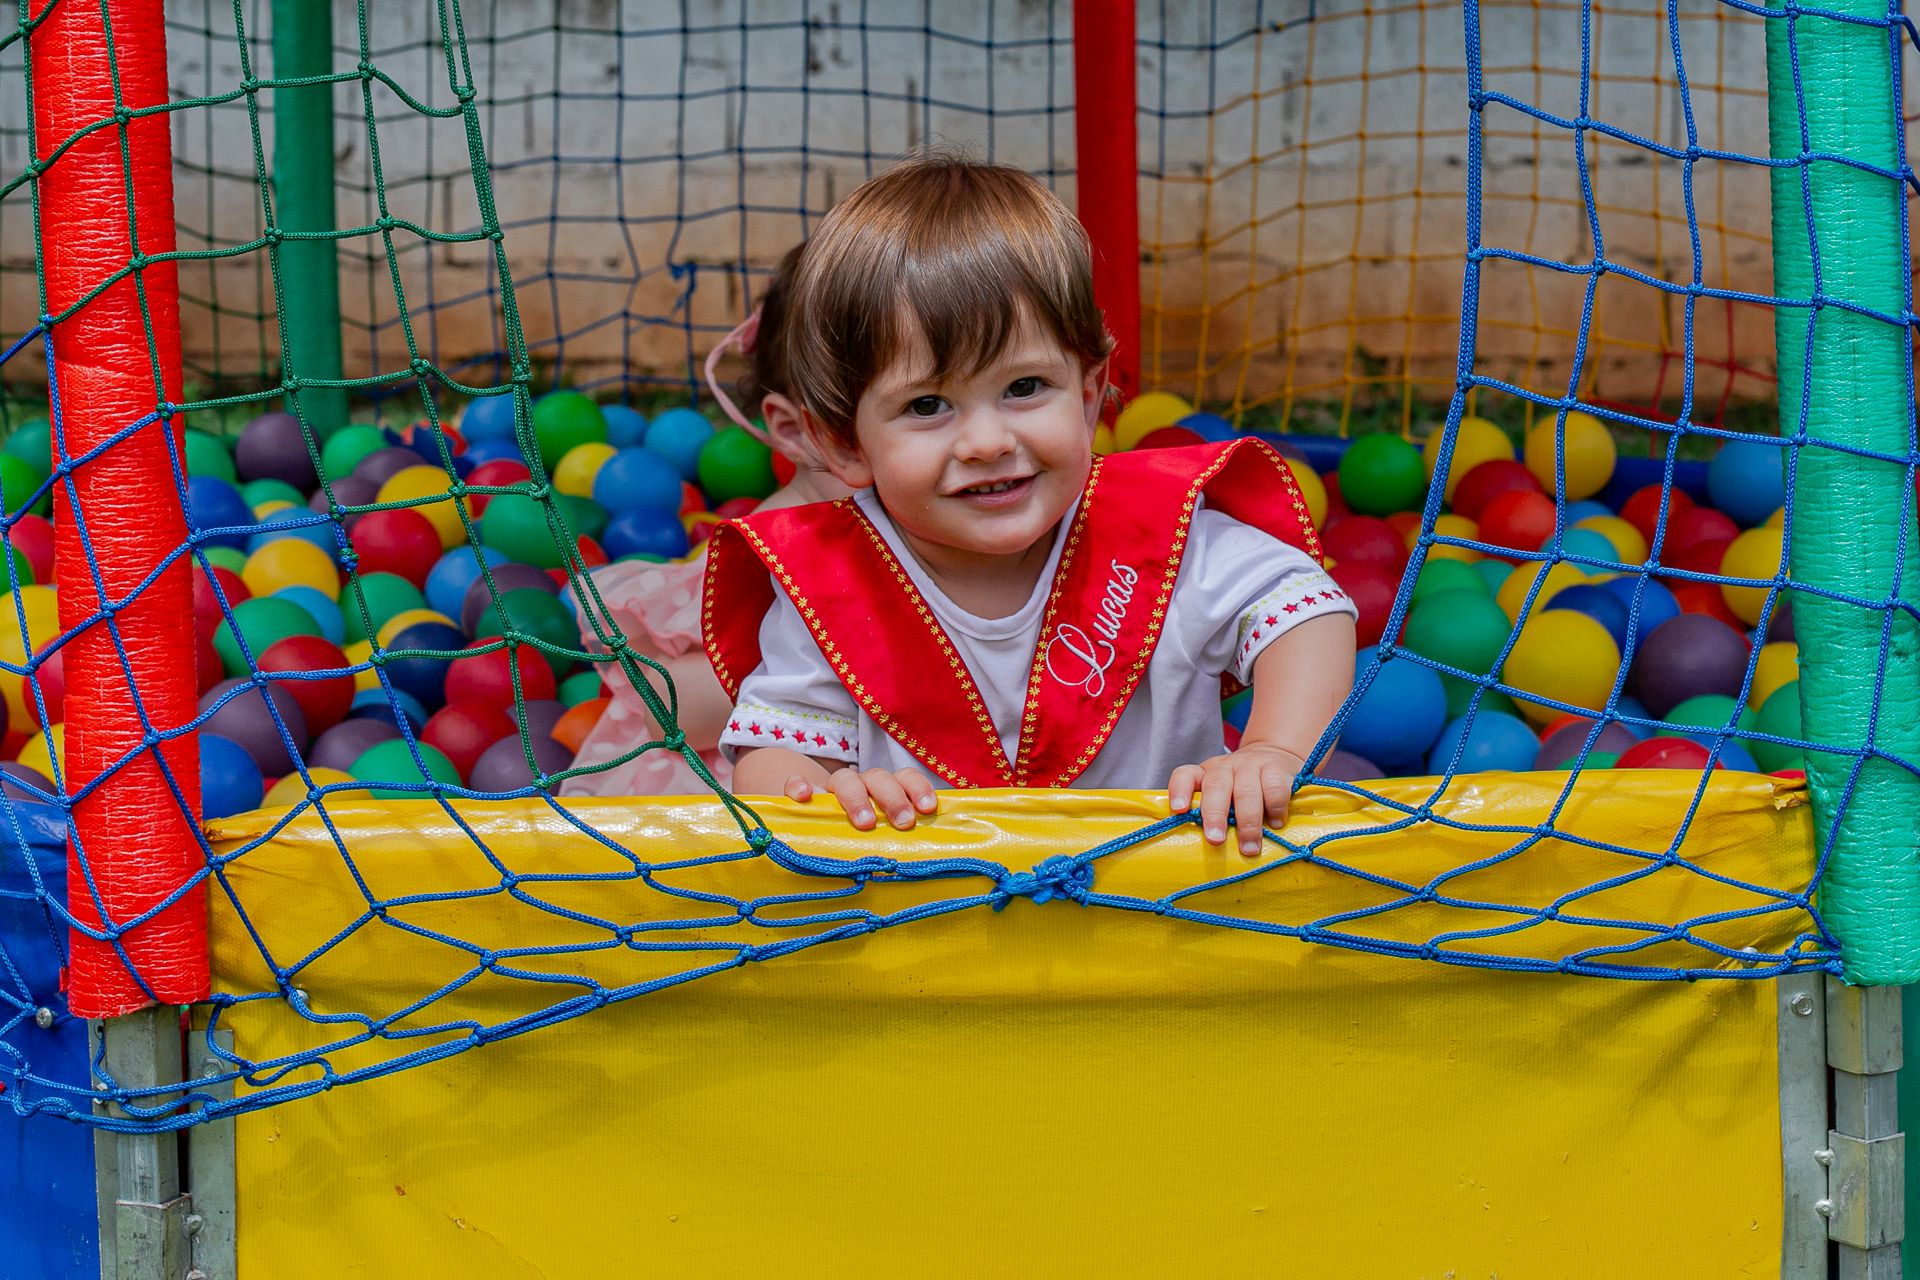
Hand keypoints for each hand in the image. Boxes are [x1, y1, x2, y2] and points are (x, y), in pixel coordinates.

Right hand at [785, 765, 938, 830]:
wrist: (812, 824)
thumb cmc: (856, 835)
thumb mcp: (880, 835)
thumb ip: (898, 839)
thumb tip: (927, 862)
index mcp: (884, 789)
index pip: (904, 777)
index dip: (918, 788)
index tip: (927, 809)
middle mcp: (860, 785)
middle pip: (878, 778)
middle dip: (893, 798)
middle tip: (904, 822)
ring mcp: (830, 788)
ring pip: (844, 779)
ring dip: (856, 797)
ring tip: (865, 822)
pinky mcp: (801, 794)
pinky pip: (797, 782)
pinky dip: (800, 786)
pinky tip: (805, 796)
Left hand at [1167, 743, 1304, 855]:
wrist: (1275, 753)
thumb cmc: (1241, 785)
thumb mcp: (1222, 794)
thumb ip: (1211, 812)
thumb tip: (1199, 850)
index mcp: (1205, 774)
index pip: (1185, 775)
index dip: (1179, 791)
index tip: (1179, 810)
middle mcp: (1225, 767)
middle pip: (1216, 787)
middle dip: (1215, 815)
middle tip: (1215, 840)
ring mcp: (1250, 765)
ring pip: (1246, 791)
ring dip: (1248, 822)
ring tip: (1249, 848)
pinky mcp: (1276, 768)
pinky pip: (1274, 788)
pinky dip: (1275, 808)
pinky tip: (1276, 824)